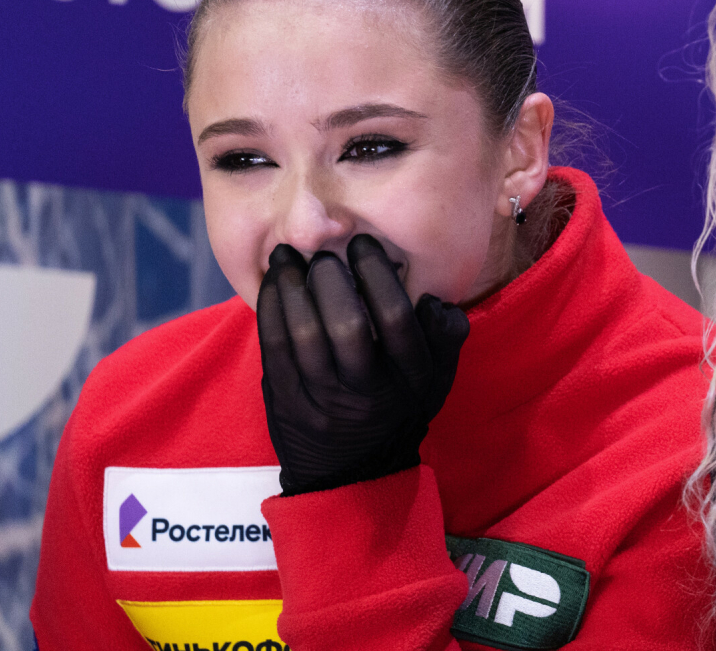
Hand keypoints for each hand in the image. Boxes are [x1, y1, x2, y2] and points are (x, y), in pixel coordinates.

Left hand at [256, 236, 468, 494]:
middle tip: (324, 252)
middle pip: (346, 326)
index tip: (363, 244)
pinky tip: (273, 282)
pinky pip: (274, 346)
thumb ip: (445, 337)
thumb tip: (434, 298)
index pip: (395, 318)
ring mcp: (322, 399)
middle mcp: (366, 391)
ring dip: (292, 286)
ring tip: (289, 255)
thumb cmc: (398, 409)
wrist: (352, 470)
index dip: (377, 274)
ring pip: (303, 335)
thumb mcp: (436, 378)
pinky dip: (270, 307)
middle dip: (331, 278)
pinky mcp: (285, 400)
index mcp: (408, 379)